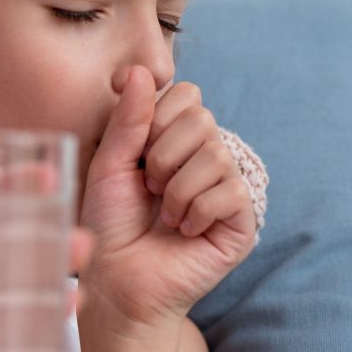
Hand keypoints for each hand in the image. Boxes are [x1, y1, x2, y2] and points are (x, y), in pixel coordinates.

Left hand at [79, 66, 255, 328]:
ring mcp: (228, 188)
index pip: (188, 95)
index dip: (157, 119)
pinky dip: (197, 210)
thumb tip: (141, 70)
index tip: (136, 155)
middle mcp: (207, 158)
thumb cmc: (110, 226)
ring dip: (178, 188)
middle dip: (163, 155)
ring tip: (164, 214)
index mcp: (177, 140)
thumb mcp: (109, 166)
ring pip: (216, 154)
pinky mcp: (242, 220)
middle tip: (150, 189)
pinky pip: (231, 191)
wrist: (117, 281)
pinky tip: (184, 230)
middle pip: (203, 119)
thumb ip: (128, 120)